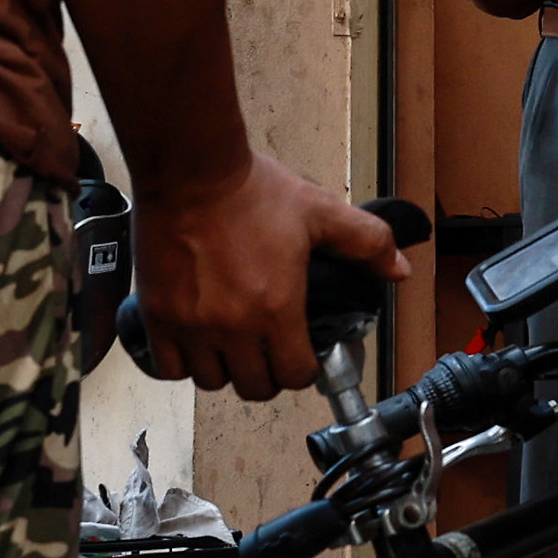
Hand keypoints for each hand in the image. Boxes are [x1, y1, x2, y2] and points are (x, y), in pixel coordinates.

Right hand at [128, 156, 408, 397]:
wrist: (191, 169)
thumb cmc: (251, 190)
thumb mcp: (320, 212)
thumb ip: (367, 242)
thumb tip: (398, 269)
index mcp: (276, 308)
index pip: (294, 376)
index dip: (302, 369)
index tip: (299, 355)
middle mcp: (233, 326)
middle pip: (253, 387)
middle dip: (266, 375)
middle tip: (267, 352)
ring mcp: (192, 325)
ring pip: (210, 381)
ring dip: (224, 370)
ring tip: (230, 346)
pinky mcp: (158, 315)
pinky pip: (168, 367)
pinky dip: (181, 363)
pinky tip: (193, 343)